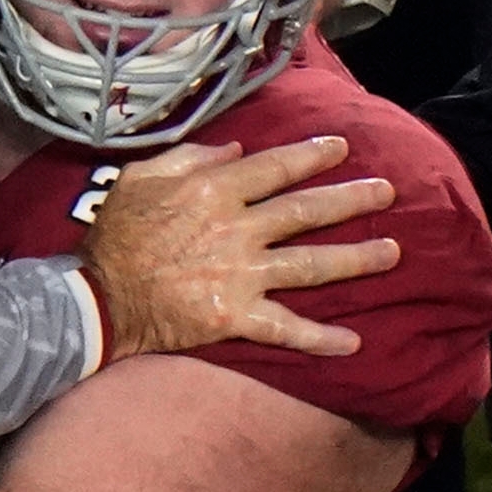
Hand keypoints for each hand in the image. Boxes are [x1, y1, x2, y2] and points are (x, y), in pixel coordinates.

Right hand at [79, 137, 394, 359]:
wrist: (98, 298)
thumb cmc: (115, 233)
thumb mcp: (141, 176)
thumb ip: (190, 156)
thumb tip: (236, 148)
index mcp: (214, 190)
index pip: (275, 168)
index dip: (311, 155)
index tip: (342, 148)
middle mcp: (237, 230)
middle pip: (306, 211)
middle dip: (351, 199)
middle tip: (387, 191)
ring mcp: (240, 276)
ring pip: (311, 265)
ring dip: (356, 259)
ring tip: (393, 252)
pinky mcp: (236, 317)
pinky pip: (285, 329)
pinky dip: (320, 339)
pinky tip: (354, 343)